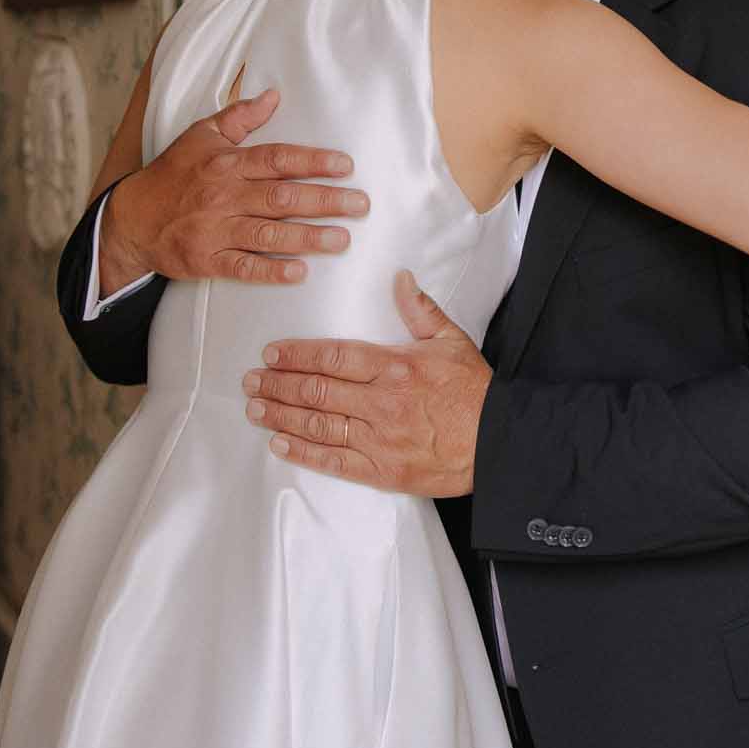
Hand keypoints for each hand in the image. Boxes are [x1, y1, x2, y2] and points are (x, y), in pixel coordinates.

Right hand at [100, 86, 368, 292]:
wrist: (131, 218)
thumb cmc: (172, 174)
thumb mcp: (201, 136)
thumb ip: (240, 117)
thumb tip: (273, 95)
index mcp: (226, 163)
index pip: (277, 159)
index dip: (313, 161)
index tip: (346, 166)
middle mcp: (223, 195)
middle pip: (282, 197)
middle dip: (325, 200)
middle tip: (360, 205)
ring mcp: (214, 229)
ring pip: (268, 233)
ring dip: (308, 237)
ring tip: (342, 239)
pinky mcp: (205, 260)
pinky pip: (242, 267)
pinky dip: (271, 271)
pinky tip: (299, 272)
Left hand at [240, 271, 488, 496]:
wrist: (497, 441)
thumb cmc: (474, 392)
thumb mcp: (451, 340)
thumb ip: (420, 309)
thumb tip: (399, 278)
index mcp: (394, 366)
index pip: (333, 357)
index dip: (297, 355)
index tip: (272, 354)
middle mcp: (381, 402)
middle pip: (317, 390)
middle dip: (278, 384)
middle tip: (251, 380)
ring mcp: (379, 439)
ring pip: (318, 424)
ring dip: (282, 415)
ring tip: (256, 408)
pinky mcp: (381, 470)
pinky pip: (334, 461)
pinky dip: (303, 452)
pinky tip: (280, 444)